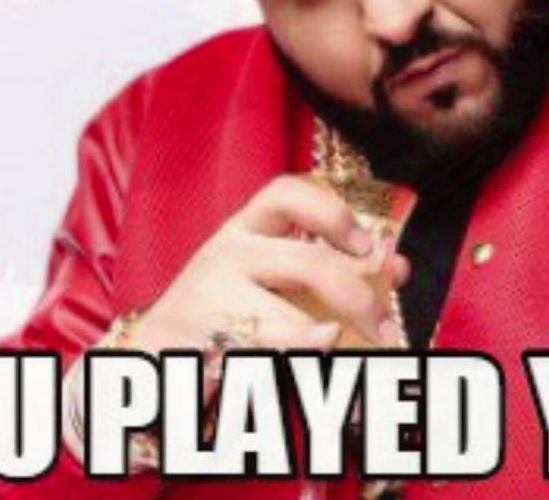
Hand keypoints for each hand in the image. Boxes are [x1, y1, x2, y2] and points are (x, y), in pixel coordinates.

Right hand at [128, 175, 409, 356]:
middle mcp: (226, 254)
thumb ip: (329, 267)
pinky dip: (299, 355)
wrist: (150, 349)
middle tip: (385, 327)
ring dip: (332, 338)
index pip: (286, 193)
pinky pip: (265, 352)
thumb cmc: (224, 308)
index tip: (366, 245)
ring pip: (291, 318)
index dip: (333, 213)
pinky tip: (317, 354)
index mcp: (244, 228)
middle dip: (358, 297)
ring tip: (352, 347)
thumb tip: (399, 268)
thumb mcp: (269, 276)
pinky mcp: (202, 342)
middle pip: (308, 263)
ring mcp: (211, 299)